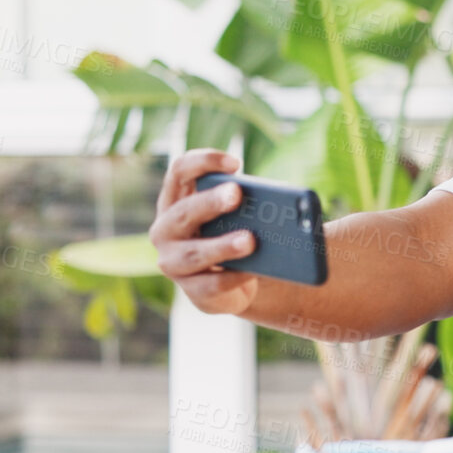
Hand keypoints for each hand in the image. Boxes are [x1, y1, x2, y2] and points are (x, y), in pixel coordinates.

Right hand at [151, 149, 259, 315]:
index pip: (179, 171)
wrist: (236, 280)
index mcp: (177, 200)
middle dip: (209, 202)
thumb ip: (252, 205)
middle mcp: (166, 229)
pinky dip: (234, 277)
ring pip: (193, 254)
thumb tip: (286, 205)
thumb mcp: (242, 215)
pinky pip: (211, 284)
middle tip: (237, 193)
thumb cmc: (236, 233)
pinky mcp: (192, 290)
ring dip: (222, 246)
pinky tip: (253, 271)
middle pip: (182, 212)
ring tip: (250, 240)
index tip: (235, 163)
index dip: (203, 162)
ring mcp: (173, 262)